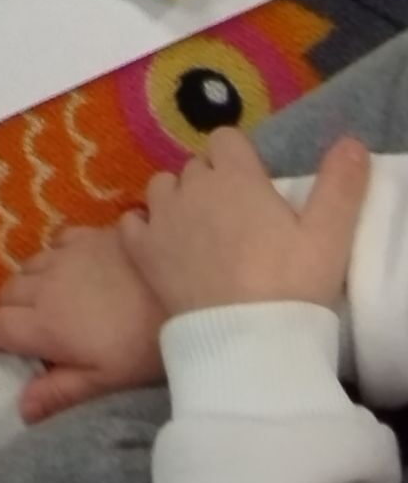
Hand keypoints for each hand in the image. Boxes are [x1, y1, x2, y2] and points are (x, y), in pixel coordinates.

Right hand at [0, 226, 165, 423]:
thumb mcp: (105, 380)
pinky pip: (54, 243)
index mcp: (44, 323)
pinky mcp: (87, 236)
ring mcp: (65, 255)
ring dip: (25, 285)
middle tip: (20, 330)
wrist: (186, 291)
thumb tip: (21, 406)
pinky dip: (50, 259)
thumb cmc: (143, 346)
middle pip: (6, 292)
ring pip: (26, 266)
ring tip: (42, 302)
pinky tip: (67, 270)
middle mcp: (45, 284)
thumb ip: (60, 391)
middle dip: (5, 311)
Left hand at [120, 129, 370, 317]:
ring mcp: (162, 216)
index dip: (238, 159)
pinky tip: (161, 246)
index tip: (254, 188)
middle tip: (236, 221)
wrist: (247, 342)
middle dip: (213, 183)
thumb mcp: (328, 236)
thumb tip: (351, 143)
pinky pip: (131, 222)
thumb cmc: (291, 286)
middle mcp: (192, 185)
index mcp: (235, 175)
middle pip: (197, 166)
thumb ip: (340, 186)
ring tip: (200, 233)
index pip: (226, 139)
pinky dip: (143, 229)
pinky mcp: (141, 250)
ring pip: (162, 187)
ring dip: (178, 201)